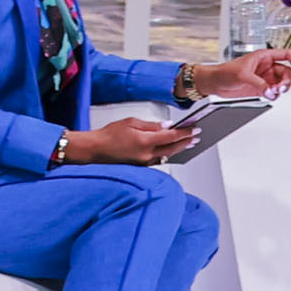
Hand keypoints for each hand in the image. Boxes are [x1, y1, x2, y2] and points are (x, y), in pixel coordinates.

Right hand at [61, 113, 193, 166]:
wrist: (94, 151)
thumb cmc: (108, 135)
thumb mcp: (131, 123)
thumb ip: (151, 125)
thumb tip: (167, 126)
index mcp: (144, 142)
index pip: (171, 137)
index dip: (185, 133)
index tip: (195, 129)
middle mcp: (145, 155)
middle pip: (172, 149)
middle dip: (186, 142)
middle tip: (196, 137)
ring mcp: (143, 163)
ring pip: (166, 156)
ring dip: (178, 149)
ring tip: (188, 143)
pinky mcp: (139, 167)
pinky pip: (157, 161)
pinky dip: (166, 155)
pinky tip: (170, 151)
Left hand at [186, 53, 290, 102]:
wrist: (215, 83)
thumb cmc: (225, 71)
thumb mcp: (243, 75)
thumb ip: (259, 83)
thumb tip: (270, 91)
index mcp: (264, 56)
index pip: (285, 55)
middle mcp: (267, 67)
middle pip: (286, 72)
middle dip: (286, 80)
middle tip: (280, 88)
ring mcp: (265, 78)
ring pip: (282, 83)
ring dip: (281, 89)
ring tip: (273, 92)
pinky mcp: (261, 88)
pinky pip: (274, 92)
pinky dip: (274, 95)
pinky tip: (268, 95)